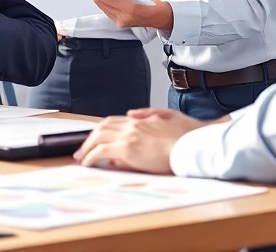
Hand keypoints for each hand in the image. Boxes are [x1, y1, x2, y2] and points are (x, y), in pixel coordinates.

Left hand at [74, 108, 222, 173]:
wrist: (194, 144)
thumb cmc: (187, 134)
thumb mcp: (167, 115)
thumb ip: (147, 113)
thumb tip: (130, 114)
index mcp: (141, 119)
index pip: (113, 121)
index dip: (101, 130)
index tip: (96, 138)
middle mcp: (132, 125)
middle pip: (102, 127)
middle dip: (90, 138)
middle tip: (83, 149)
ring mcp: (129, 137)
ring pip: (98, 137)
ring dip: (87, 147)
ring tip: (81, 157)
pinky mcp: (128, 150)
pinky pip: (102, 151)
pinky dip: (91, 155)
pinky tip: (87, 162)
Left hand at [82, 0, 173, 31]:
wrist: (161, 18)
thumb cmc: (155, 3)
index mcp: (131, 8)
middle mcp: (125, 17)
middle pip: (104, 5)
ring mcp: (122, 22)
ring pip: (105, 10)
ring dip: (97, 1)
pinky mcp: (121, 24)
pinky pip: (108, 13)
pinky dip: (103, 6)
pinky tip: (98, 0)